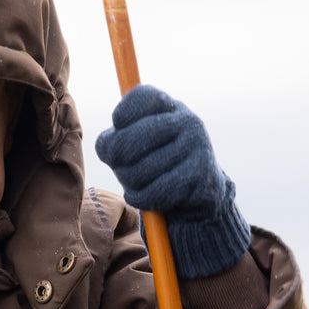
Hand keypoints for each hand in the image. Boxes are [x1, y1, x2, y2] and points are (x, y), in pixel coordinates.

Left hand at [94, 84, 250, 277]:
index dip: (118, 124)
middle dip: (117, 164)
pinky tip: (155, 200)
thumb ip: (119, 137)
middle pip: (124, 142)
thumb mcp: (138, 147)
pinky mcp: (200, 178)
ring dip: (132, 185)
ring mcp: (197, 148)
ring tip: (147, 186)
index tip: (123, 136)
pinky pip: (152, 192)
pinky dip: (145, 200)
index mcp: (168, 106)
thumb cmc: (158, 171)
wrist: (201, 207)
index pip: (132, 102)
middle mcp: (187, 120)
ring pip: (135, 171)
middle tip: (130, 171)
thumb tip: (107, 142)